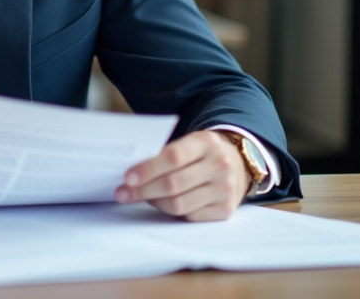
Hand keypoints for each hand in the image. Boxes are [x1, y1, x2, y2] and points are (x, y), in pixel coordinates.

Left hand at [115, 131, 247, 221]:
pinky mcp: (226, 210)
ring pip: (179, 204)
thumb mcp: (189, 143)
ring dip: (154, 202)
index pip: (173, 157)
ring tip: (141, 197)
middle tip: (122, 193)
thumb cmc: (201, 153)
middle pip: (173, 184)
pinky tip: (163, 204)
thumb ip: (165, 154)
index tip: (127, 177)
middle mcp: (220, 166)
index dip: (148, 169)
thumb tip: (131, 174)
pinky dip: (171, 212)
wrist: (237, 163)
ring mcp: (225, 190)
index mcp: (207, 143)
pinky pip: (189, 216)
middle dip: (143, 190)